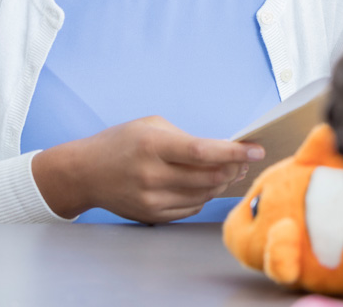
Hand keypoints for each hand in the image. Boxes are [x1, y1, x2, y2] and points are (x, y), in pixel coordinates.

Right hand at [31, 116, 263, 223]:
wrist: (85, 173)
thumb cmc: (122, 142)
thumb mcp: (152, 125)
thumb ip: (186, 138)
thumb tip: (223, 151)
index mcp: (153, 146)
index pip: (203, 152)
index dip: (234, 152)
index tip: (257, 149)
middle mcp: (152, 175)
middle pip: (209, 177)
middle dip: (234, 167)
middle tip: (246, 159)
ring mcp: (151, 199)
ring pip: (204, 195)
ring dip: (223, 182)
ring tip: (231, 169)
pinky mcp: (152, 215)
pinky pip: (191, 208)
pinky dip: (205, 195)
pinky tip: (207, 184)